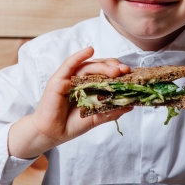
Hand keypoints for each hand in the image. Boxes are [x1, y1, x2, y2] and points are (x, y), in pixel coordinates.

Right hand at [8, 46, 131, 158]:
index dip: (116, 72)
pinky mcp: (58, 80)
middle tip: (124, 70)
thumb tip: (131, 105)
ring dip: (102, 65)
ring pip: (87, 66)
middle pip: (97, 67)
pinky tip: (89, 50)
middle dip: (112, 67)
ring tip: (115, 69)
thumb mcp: (96, 118)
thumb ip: (111, 111)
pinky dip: (79, 56)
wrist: (52, 134)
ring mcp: (68, 79)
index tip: (129, 74)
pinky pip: (69, 65)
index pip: (104, 74)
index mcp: (88, 86)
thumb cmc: (71, 125)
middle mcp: (79, 80)